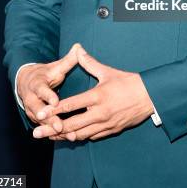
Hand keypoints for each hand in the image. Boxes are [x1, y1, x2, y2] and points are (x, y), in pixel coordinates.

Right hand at [17, 42, 80, 133]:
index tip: (55, 101)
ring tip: (68, 135)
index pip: (41, 90)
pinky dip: (55, 134)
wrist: (27, 84)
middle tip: (60, 126)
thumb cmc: (45, 74)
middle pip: (39, 110)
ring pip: (42, 122)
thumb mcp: (55, 67)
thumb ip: (68, 60)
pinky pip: (45, 128)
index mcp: (36, 85)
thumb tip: (78, 47)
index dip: (47, 96)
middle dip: (49, 119)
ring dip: (53, 129)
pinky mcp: (36, 120)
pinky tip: (68, 138)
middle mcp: (31, 99)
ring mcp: (32, 111)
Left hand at [32, 45, 154, 141]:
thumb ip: (90, 63)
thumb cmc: (128, 82)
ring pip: (80, 134)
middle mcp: (100, 112)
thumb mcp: (108, 71)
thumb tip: (78, 50)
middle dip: (52, 129)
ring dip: (64, 136)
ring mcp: (106, 124)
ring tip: (49, 137)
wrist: (150, 97)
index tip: (41, 113)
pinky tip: (70, 137)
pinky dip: (79, 137)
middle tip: (36, 133)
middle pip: (72, 124)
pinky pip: (92, 137)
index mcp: (98, 96)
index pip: (71, 105)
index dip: (54, 110)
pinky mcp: (111, 131)